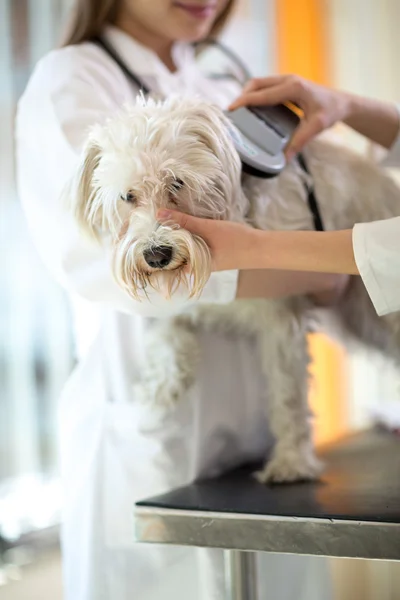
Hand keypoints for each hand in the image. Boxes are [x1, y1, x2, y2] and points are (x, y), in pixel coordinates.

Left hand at [157, 209, 256, 270]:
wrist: (260, 247)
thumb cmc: (235, 241)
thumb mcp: (207, 228)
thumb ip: (183, 221)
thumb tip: (159, 214)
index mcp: (193, 267)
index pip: (166, 265)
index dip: (155, 256)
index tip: (143, 244)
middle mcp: (197, 267)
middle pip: (173, 257)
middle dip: (163, 245)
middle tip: (148, 231)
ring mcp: (204, 260)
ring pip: (183, 251)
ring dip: (175, 240)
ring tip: (160, 226)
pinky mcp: (210, 253)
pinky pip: (193, 247)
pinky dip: (186, 238)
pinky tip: (182, 227)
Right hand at [229, 75, 352, 159]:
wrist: (342, 103)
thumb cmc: (331, 112)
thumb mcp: (316, 127)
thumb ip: (299, 142)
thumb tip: (284, 160)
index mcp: (293, 88)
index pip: (263, 94)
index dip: (245, 101)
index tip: (231, 109)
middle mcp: (288, 80)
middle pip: (257, 83)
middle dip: (242, 95)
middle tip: (232, 112)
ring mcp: (287, 81)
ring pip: (260, 83)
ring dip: (248, 94)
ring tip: (240, 111)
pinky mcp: (287, 85)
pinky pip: (266, 87)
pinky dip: (256, 96)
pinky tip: (253, 109)